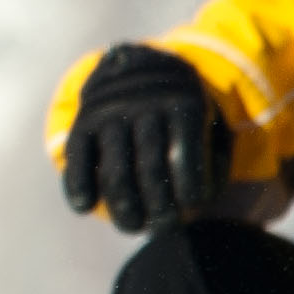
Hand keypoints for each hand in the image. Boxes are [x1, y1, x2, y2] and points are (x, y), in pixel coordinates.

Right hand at [60, 45, 230, 233]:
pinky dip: (79, 183)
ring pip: (115, 168)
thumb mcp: (210, 119)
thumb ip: (214, 157)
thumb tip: (203, 199)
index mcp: (182, 102)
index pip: (183, 154)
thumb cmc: (183, 110)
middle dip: (158, 206)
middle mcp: (144, 104)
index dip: (188, 188)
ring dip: (123, 205)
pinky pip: (79, 156)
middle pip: (149, 167)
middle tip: (164, 228)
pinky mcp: (83, 121)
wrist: (140, 65)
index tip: (192, 208)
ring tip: (133, 226)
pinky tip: (85, 207)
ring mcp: (110, 112)